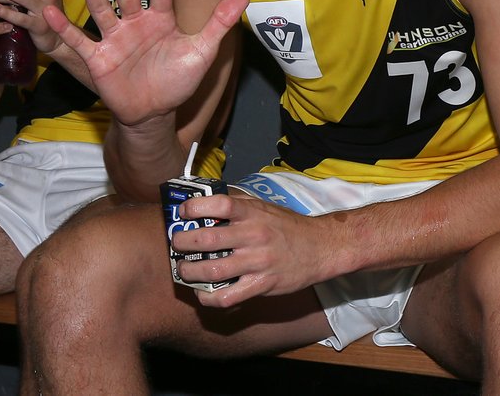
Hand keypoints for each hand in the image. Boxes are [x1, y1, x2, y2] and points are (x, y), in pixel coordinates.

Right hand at [42, 0, 246, 127]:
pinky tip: (49, 10)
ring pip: (101, 9)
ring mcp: (114, 39)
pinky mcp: (97, 58)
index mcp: (160, 19)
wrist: (153, 113)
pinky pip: (79, 41)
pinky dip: (64, 27)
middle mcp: (134, 23)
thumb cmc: (177, 80)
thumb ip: (218, 23)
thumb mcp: (202, 51)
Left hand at [171, 193, 327, 307]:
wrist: (322, 248)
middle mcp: (253, 236)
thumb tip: (205, 202)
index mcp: (253, 213)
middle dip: (182, 242)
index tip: (183, 212)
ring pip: (212, 270)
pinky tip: (202, 293)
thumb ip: (237, 204)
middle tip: (177, 244)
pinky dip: (209, 297)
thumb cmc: (288, 226)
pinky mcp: (262, 285)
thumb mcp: (264, 207)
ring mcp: (258, 262)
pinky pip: (228, 297)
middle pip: (207, 239)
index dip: (194, 207)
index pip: (219, 203)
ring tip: (183, 269)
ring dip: (189, 271)